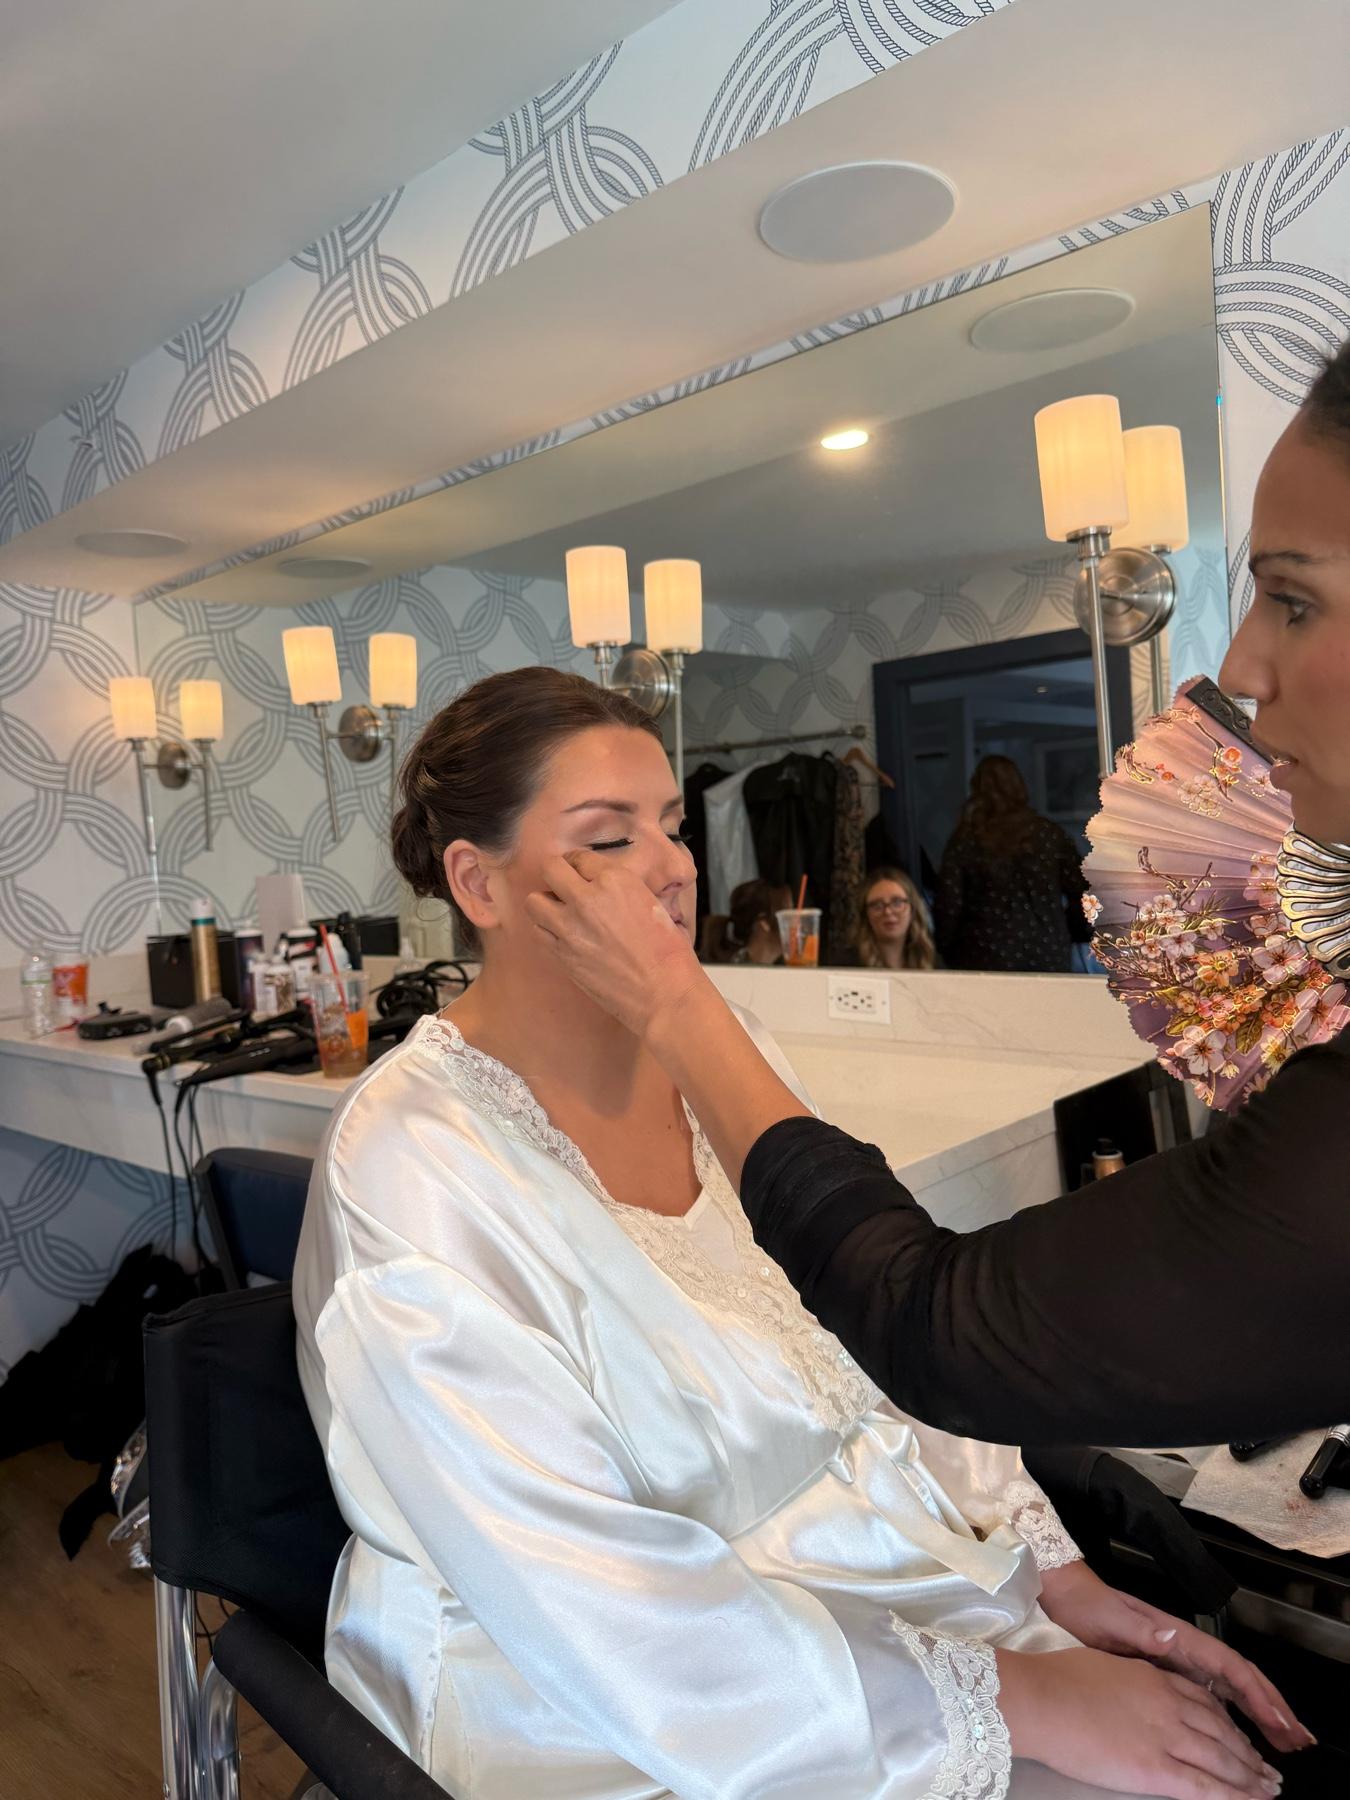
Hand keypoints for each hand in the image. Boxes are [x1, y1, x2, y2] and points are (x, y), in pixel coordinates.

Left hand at [524, 852, 705, 1038]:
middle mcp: (588, 899)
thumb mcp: (653, 904)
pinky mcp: (562, 954)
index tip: (579, 872)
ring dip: (546, 904)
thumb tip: (607, 888)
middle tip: (564, 886)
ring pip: (534, 901)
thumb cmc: (668, 952)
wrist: (663, 992)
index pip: (579, 857)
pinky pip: (538, 932)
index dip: (578, 865)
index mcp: (616, 881)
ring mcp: (571, 927)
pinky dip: (547, 930)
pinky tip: (563, 936)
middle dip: (556, 875)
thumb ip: (623, 890)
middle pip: (550, 869)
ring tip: (561, 913)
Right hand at [996, 1645, 1283, 1798]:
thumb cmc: (1058, 1679)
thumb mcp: (1105, 1664)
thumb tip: (1143, 1683)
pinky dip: (1233, 1797)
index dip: (1228, 1723)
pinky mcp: (1155, 1768)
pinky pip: (1205, 1786)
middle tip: (1266, 1771)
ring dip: (1250, 1777)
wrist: (1041, 1697)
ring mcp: (1165, 1735)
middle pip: (1221, 1731)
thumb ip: (1135, 1678)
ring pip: (1222, 1758)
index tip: (1241, 1737)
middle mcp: (1169, 1704)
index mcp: (1155, 1677)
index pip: (1205, 1701)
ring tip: (1268, 1789)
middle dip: (1248, 1754)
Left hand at [1038, 1562, 1311, 1754]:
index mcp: (1177, 1636)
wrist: (1068, 1597)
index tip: (1278, 1722)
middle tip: (1298, 1741)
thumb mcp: (1110, 1618)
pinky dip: (1234, 1713)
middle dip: (1272, 1707)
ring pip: (1231, 1688)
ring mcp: (1180, 1659)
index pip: (1229, 1666)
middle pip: (1240, 1678)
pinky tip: (1244, 1735)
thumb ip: (1142, 1627)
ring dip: (1260, 1713)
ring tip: (1286, 1743)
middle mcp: (1185, 1647)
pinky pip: (1212, 1694)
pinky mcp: (1170, 1671)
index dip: (1256, 1694)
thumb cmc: (1088, 1607)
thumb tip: (1174, 1634)